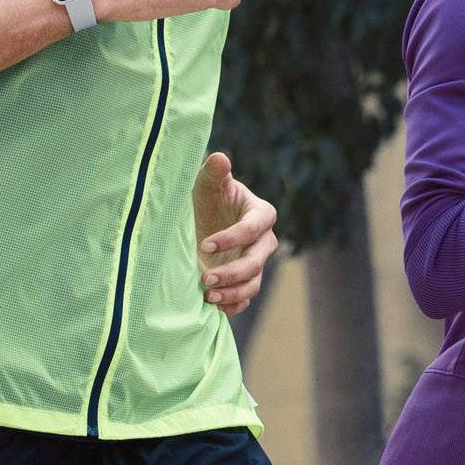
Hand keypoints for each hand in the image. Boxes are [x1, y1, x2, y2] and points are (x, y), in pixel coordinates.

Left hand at [194, 152, 278, 316]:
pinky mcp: (244, 281)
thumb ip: (214, 172)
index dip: (232, 238)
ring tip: (207, 296)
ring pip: (253, 283)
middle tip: (205, 279)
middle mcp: (263, 241)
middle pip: (256, 262)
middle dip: (232, 272)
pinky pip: (245, 298)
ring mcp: (255, 263)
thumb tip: (220, 158)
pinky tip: (214, 307)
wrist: (201, 222)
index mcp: (260, 214)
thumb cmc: (207, 198)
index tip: (205, 244)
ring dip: (232, 293)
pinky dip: (233, 306)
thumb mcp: (207, 184)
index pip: (253, 228)